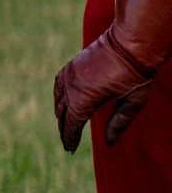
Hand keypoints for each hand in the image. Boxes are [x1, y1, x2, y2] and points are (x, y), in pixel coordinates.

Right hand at [57, 31, 152, 152]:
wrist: (130, 43)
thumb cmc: (135, 74)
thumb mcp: (133, 102)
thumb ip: (119, 122)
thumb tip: (109, 142)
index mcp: (85, 98)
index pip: (72, 123)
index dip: (70, 137)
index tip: (70, 149)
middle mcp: (72, 87)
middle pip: (62, 113)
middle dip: (64, 129)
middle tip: (67, 142)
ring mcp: (69, 74)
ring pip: (57, 99)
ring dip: (60, 113)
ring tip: (65, 124)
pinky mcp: (70, 66)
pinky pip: (58, 85)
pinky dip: (58, 97)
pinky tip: (62, 102)